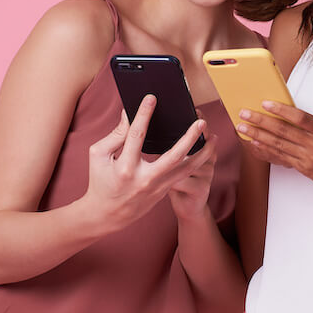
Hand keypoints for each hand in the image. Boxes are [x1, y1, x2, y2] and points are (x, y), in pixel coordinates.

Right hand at [84, 95, 211, 231]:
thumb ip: (114, 135)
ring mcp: (157, 187)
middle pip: (173, 157)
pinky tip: (205, 152)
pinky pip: (184, 175)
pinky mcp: (164, 191)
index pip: (136, 136)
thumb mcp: (99, 155)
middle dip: (189, 138)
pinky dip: (196, 163)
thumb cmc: (100, 181)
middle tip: (200, 122)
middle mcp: (144, 178)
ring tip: (214, 137)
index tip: (152, 98)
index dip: (143, 115)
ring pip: (186, 169)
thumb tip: (128, 113)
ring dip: (203, 154)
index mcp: (125, 167)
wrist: (106, 214)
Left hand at [236, 101, 312, 200]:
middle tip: (244, 114)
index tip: (265, 103)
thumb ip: (310, 126)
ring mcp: (309, 158)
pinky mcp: (305, 169)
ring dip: (257, 135)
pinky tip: (255, 144)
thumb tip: (284, 115)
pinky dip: (266, 150)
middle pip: (283, 130)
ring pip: (278, 144)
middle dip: (261, 121)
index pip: (300, 117)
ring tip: (242, 128)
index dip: (281, 110)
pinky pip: (281, 157)